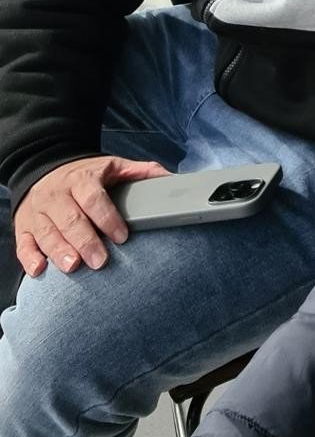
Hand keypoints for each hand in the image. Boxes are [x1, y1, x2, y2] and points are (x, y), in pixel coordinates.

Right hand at [14, 155, 168, 276]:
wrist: (44, 167)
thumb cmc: (85, 174)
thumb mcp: (112, 166)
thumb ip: (140, 172)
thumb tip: (170, 179)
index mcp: (82, 179)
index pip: (94, 198)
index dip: (108, 217)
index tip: (122, 236)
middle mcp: (58, 195)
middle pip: (71, 219)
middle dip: (85, 241)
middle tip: (100, 261)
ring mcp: (38, 211)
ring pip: (47, 232)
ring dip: (59, 251)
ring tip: (73, 266)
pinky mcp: (23, 226)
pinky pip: (23, 243)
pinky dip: (30, 257)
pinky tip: (39, 270)